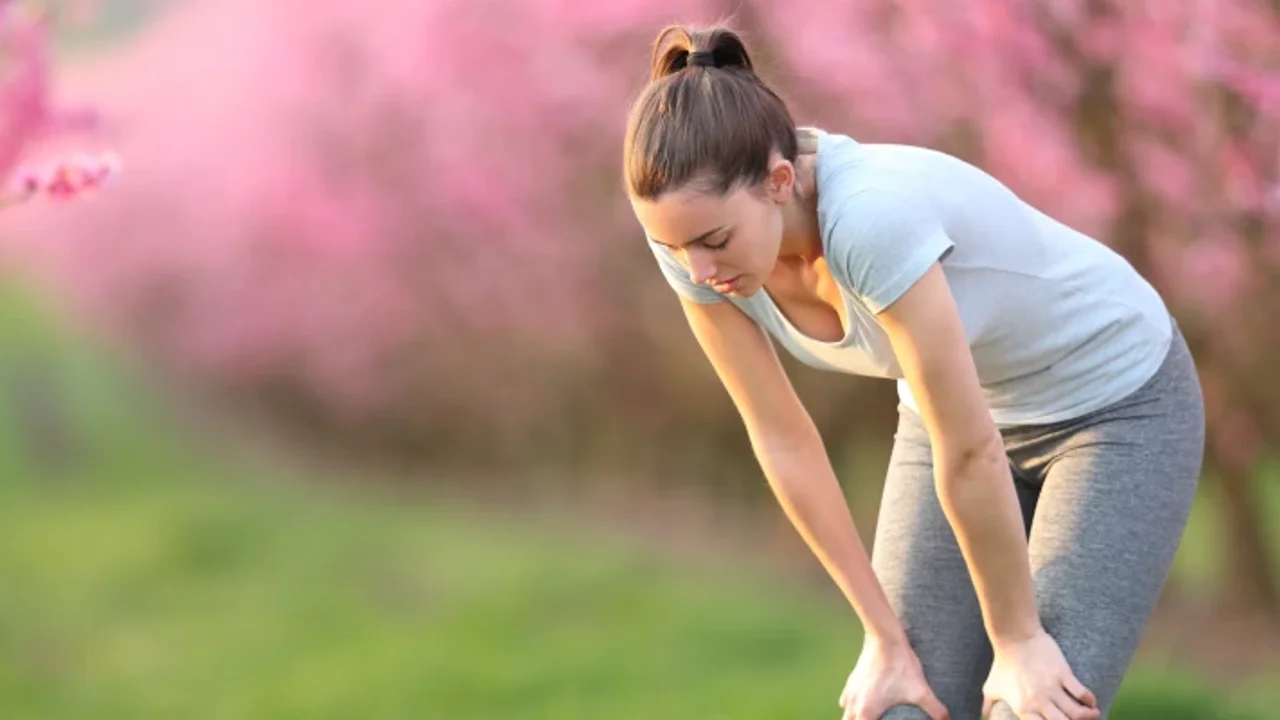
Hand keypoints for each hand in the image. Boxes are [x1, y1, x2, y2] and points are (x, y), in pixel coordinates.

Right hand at [839, 635, 949, 719]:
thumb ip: (936, 709)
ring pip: (846, 714)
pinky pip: (845, 701)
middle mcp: (854, 703)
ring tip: (870, 717)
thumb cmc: (900, 664)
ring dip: (855, 718)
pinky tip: (865, 703)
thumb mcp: (921, 690)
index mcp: (867, 711)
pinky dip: (852, 706)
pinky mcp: (851, 680)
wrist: (885, 637)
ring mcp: (850, 691)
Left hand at [982, 628, 1099, 718]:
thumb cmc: (1002, 663)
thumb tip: (983, 716)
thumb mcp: (991, 687)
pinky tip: (1091, 702)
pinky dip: (1089, 700)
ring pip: (1076, 712)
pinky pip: (1081, 692)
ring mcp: (1053, 688)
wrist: (1014, 638)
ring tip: (1093, 715)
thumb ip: (988, 706)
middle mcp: (1039, 701)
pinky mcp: (1063, 673)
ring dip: (1087, 716)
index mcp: (1023, 708)